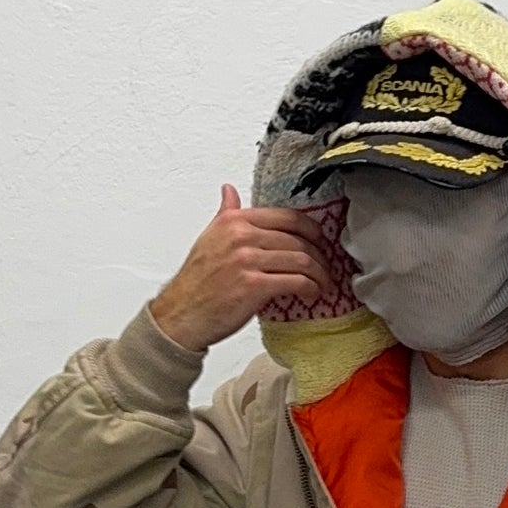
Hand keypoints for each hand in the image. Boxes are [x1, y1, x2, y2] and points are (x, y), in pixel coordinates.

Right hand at [149, 185, 335, 349]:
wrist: (181, 315)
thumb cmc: (196, 282)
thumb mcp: (209, 238)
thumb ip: (225, 214)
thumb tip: (229, 191)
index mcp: (234, 221)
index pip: (286, 217)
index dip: (311, 229)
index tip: (320, 240)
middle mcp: (242, 236)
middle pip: (298, 239)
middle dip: (320, 255)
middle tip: (326, 267)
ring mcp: (248, 260)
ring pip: (301, 260)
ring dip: (320, 274)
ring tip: (323, 283)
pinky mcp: (254, 286)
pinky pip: (296, 282)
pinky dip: (311, 288)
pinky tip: (313, 294)